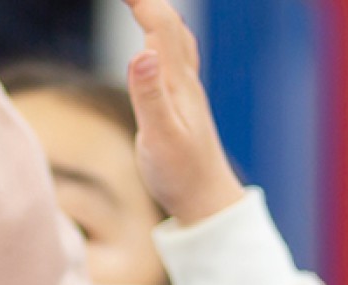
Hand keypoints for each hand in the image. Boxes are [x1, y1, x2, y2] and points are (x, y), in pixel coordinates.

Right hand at [123, 0, 245, 225]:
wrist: (209, 202)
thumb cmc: (183, 176)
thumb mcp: (160, 139)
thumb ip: (150, 96)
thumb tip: (141, 53)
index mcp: (177, 83)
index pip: (159, 24)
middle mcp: (185, 80)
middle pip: (169, 22)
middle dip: (145, 0)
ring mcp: (187, 90)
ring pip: (176, 36)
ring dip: (156, 12)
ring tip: (138, 2)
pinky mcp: (184, 103)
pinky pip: (175, 55)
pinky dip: (163, 34)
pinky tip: (157, 39)